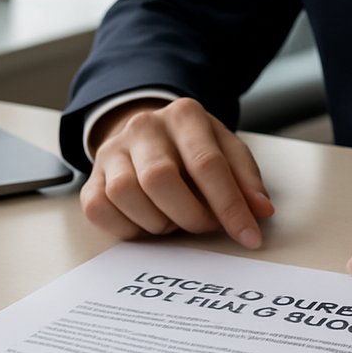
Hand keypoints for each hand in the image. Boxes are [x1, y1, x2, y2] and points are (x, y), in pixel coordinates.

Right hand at [80, 97, 274, 247]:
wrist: (147, 136)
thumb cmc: (193, 149)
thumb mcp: (226, 151)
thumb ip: (246, 179)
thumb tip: (260, 211)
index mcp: (184, 115)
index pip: (208, 163)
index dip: (230, 206)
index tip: (248, 236)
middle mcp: (143, 127)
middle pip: (159, 178)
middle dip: (189, 215)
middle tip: (204, 225)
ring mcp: (112, 151)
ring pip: (125, 194)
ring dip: (157, 222)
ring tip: (174, 219)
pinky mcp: (91, 178)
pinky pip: (99, 210)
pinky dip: (127, 228)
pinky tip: (147, 223)